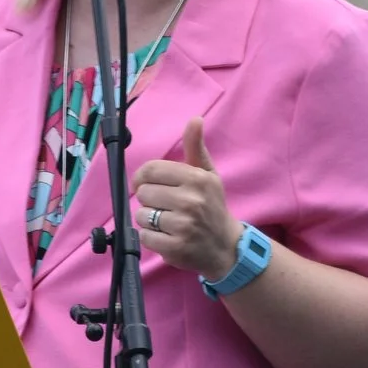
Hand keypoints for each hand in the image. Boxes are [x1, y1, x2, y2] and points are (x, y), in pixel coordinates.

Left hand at [130, 118, 239, 280]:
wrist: (226, 248)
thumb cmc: (213, 207)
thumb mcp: (208, 175)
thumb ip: (196, 147)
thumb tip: (195, 119)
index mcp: (197, 179)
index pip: (151, 170)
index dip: (142, 177)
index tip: (147, 184)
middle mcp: (190, 201)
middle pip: (143, 192)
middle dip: (149, 200)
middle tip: (164, 206)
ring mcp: (183, 226)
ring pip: (141, 215)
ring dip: (148, 220)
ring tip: (165, 222)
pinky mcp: (175, 248)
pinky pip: (144, 236)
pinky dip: (150, 237)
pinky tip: (165, 236)